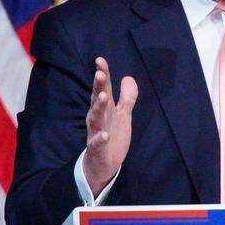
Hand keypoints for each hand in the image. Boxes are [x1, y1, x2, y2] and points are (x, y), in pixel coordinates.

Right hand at [81, 57, 137, 196]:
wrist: (103, 164)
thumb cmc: (112, 135)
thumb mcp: (123, 115)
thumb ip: (127, 97)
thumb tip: (128, 77)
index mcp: (105, 109)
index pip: (103, 88)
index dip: (103, 74)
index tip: (100, 60)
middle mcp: (99, 118)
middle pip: (97, 100)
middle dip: (98, 87)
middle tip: (99, 74)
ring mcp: (96, 132)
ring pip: (95, 118)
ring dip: (98, 107)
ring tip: (103, 97)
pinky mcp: (97, 148)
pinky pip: (97, 143)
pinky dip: (100, 138)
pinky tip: (105, 134)